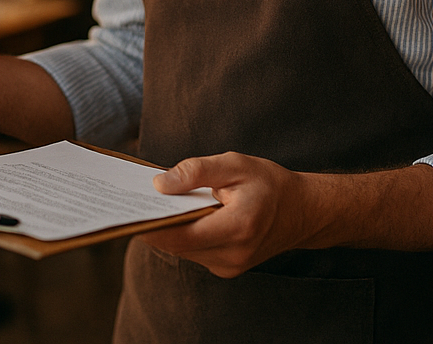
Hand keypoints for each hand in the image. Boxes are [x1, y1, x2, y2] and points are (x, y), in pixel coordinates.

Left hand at [138, 152, 311, 278]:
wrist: (302, 211)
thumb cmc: (269, 183)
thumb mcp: (234, 165)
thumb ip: (196, 172)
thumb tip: (159, 184)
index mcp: (238, 227)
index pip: (181, 235)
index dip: (151, 225)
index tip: (129, 209)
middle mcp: (234, 254)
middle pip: (178, 244)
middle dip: (155, 223)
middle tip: (133, 200)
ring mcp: (231, 266)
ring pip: (183, 250)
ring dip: (168, 229)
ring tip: (151, 204)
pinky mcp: (227, 268)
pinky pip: (194, 252)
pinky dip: (183, 235)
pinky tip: (176, 215)